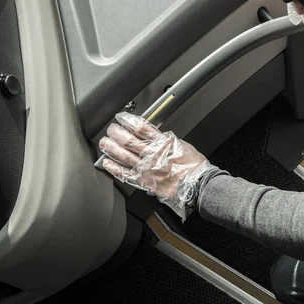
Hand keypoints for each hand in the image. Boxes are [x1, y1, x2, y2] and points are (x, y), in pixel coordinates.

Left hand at [99, 112, 219, 218]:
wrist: (198, 185)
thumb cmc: (194, 167)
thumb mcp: (183, 145)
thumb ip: (167, 141)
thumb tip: (157, 136)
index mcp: (163, 143)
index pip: (142, 128)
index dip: (129, 121)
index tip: (122, 118)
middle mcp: (152, 154)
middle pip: (129, 141)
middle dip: (117, 133)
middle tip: (111, 130)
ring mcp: (147, 168)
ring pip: (124, 156)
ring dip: (112, 148)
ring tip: (105, 143)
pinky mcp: (144, 181)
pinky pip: (125, 174)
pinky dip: (115, 168)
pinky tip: (107, 163)